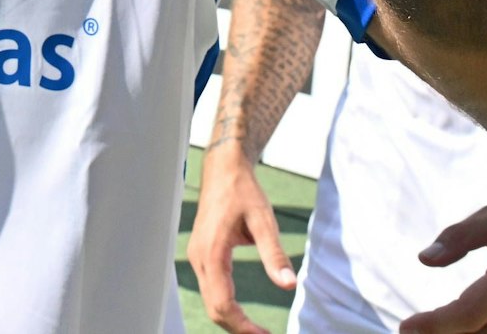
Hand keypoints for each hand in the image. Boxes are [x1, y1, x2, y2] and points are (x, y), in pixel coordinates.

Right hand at [188, 147, 296, 333]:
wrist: (223, 169)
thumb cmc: (242, 190)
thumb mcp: (264, 220)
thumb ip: (275, 254)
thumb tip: (289, 284)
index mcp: (212, 252)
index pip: (222, 303)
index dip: (243, 326)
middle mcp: (199, 258)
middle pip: (213, 308)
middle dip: (237, 328)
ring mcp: (197, 257)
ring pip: (210, 301)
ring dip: (231, 319)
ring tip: (256, 330)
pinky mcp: (201, 254)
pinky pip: (210, 289)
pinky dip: (225, 305)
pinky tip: (243, 311)